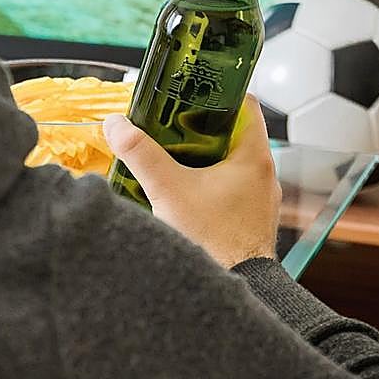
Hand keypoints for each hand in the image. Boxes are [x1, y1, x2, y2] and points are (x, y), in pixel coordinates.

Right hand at [103, 96, 281, 268]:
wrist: (236, 288)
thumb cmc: (215, 243)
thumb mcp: (167, 190)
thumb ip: (140, 154)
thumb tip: (116, 125)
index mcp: (253, 156)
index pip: (245, 102)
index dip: (218, 91)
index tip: (191, 90)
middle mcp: (262, 174)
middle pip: (232, 131)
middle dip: (198, 126)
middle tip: (168, 124)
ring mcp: (257, 197)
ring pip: (229, 160)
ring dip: (201, 155)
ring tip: (168, 157)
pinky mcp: (248, 217)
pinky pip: (228, 186)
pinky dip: (205, 181)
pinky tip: (180, 191)